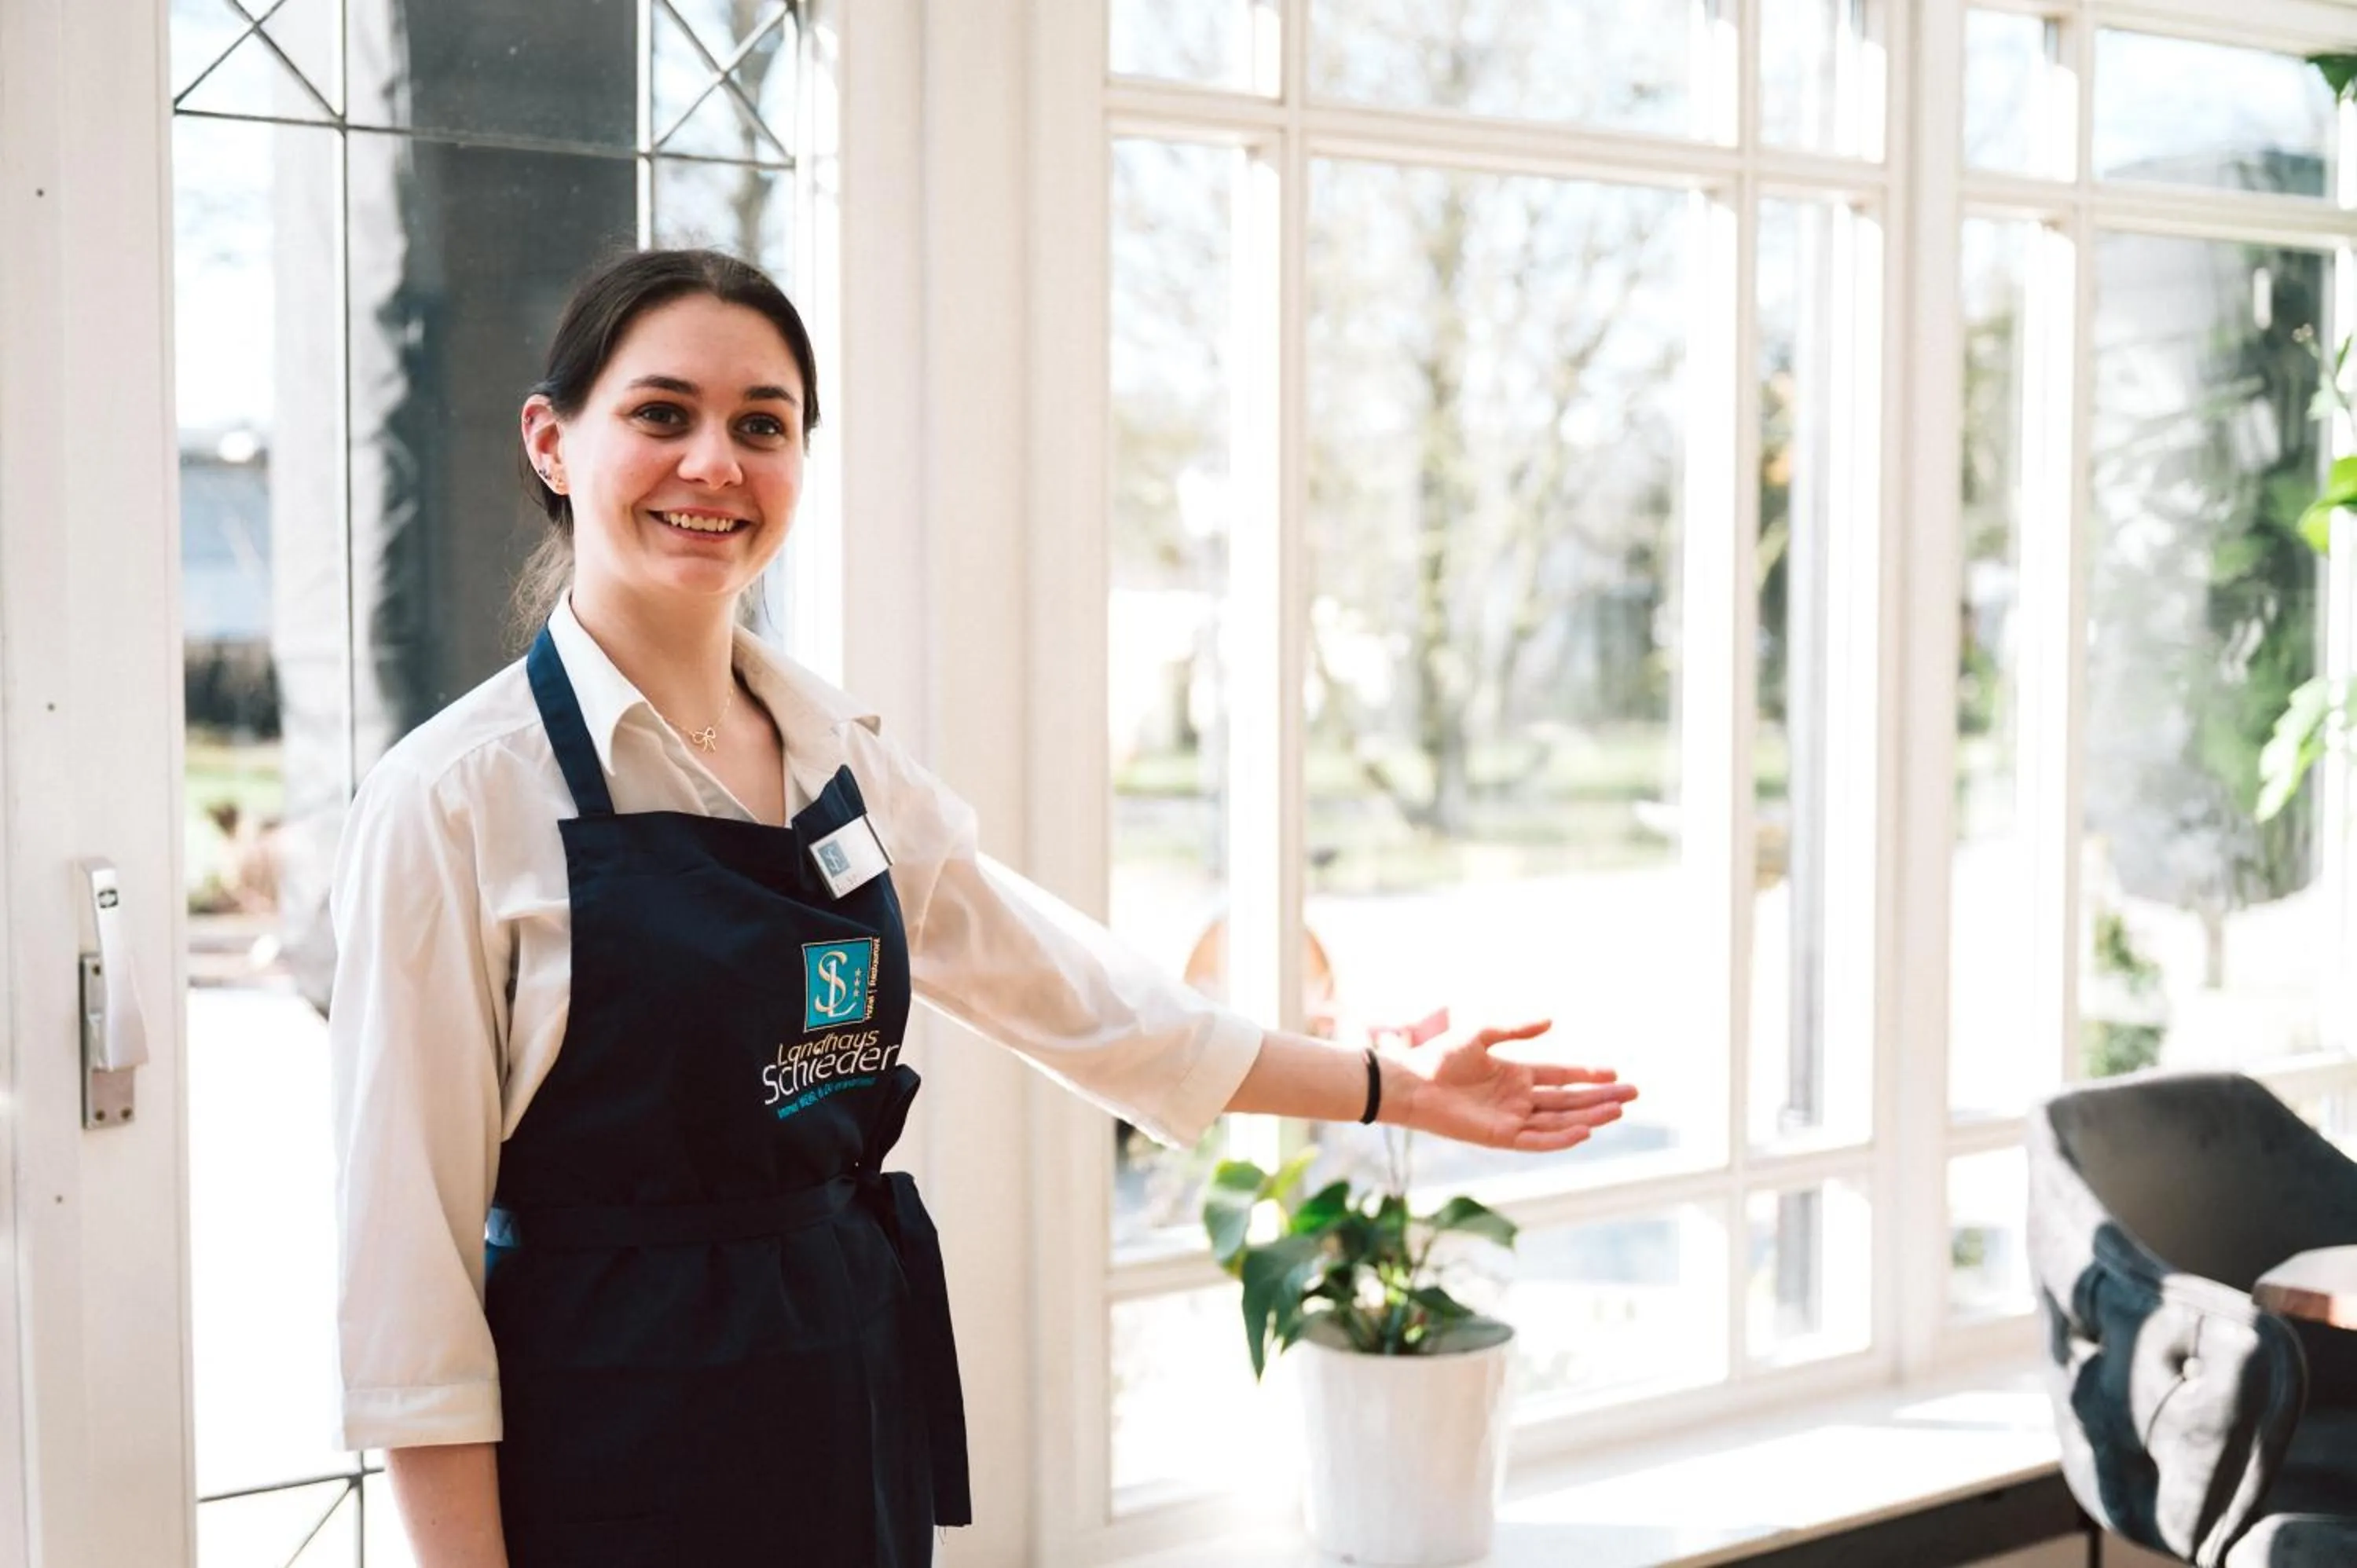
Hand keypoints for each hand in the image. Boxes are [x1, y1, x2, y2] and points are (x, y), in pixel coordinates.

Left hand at [1391, 1018, 1635, 1151]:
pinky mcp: (1500, 1137)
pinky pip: (1537, 1140)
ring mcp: (1511, 1119)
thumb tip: (1552, 1021)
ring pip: (1560, 1120)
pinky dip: (1561, 1137)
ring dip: (1590, 1116)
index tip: (1615, 1072)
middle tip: (1633, 1094)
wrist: (1410, 1080)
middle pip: (1568, 1100)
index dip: (1587, 1075)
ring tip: (1619, 1110)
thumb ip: (1516, 1030)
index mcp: (1515, 1075)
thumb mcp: (1482, 1035)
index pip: (1560, 1077)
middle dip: (1600, 1097)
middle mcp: (1518, 1099)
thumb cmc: (1438, 1057)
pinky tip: (1585, 1130)